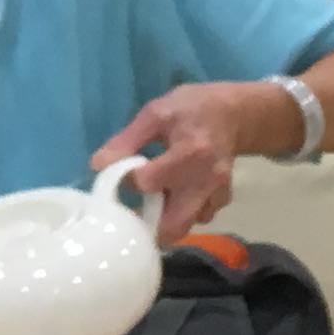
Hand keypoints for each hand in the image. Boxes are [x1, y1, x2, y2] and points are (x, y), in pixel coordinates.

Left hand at [92, 80, 300, 242]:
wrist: (234, 113)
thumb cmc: (191, 108)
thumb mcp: (156, 113)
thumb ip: (127, 140)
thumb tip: (99, 165)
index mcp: (190, 152)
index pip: (149, 182)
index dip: (129, 180)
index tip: (122, 172)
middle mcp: (208, 179)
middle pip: (173, 224)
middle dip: (147, 223)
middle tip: (131, 209)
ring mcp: (219, 193)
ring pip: (185, 226)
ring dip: (164, 219)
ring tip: (151, 199)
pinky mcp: (223, 200)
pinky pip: (198, 218)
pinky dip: (182, 214)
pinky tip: (173, 195)